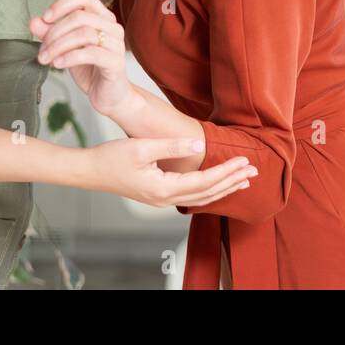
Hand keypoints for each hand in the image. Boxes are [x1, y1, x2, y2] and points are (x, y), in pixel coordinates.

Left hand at [30, 0, 130, 115]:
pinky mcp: (116, 63)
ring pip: (84, 33)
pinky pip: (91, 53)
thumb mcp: (66, 49)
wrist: (108, 96)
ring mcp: (116, 44)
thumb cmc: (90, 70)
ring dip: (58, 46)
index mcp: (103, 18)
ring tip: (45, 58)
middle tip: (41, 49)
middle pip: (80, 16)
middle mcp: (113, 27)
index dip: (62, 4)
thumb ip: (51, 34)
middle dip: (54, 32)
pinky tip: (57, 64)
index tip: (45, 18)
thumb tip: (33, 21)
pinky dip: (69, 57)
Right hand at [86, 136, 256, 206]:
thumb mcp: (143, 147)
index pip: (205, 182)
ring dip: (223, 188)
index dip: (227, 171)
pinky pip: (190, 196)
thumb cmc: (111, 157)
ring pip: (200, 198)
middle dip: (232, 182)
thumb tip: (200, 144)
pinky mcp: (157, 195)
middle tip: (255, 171)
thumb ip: (173, 146)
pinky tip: (216, 184)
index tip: (245, 161)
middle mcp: (164, 199)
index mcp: (164, 189)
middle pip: (207, 193)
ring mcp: (160, 200)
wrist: (89, 171)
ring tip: (243, 180)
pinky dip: (208, 190)